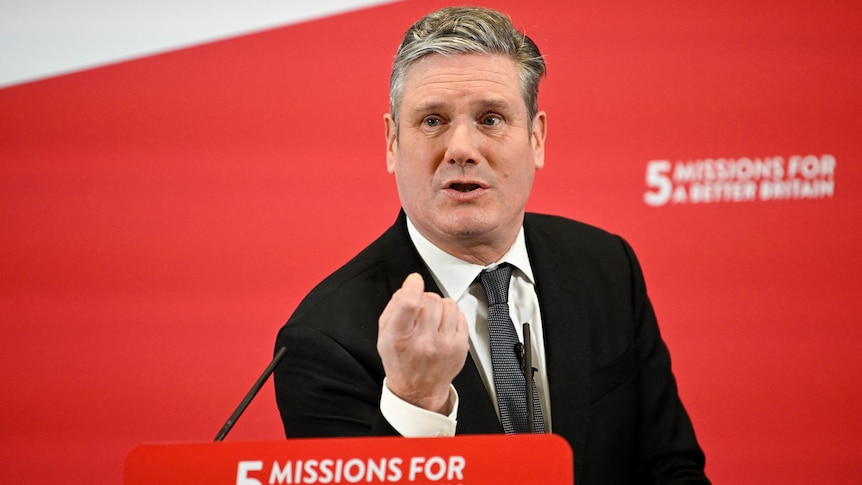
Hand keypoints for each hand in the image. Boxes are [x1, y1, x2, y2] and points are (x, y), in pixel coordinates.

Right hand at [377, 273, 468, 413]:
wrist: (418, 390)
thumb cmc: (400, 362)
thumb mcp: (384, 336)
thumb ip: (393, 308)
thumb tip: (408, 287)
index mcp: (400, 339)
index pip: (410, 304)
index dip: (413, 286)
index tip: (414, 281)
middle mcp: (423, 342)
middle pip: (430, 300)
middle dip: (424, 298)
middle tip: (420, 310)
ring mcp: (445, 345)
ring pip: (448, 304)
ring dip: (439, 306)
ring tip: (432, 318)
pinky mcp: (460, 347)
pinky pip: (460, 315)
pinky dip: (451, 316)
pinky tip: (443, 326)